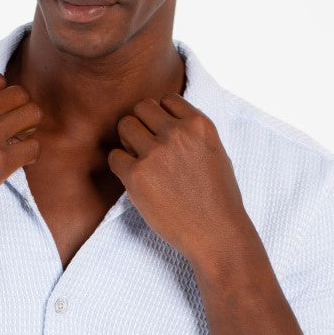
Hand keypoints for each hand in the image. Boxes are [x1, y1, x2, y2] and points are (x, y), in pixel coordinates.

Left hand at [107, 94, 245, 263]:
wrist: (216, 234)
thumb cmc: (218, 198)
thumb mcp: (216, 153)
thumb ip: (192, 133)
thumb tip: (166, 121)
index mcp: (199, 124)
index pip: (167, 100)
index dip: (162, 117)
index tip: (164, 137)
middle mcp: (177, 133)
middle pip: (141, 108)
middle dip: (142, 125)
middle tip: (148, 149)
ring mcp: (155, 153)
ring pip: (125, 125)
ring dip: (128, 142)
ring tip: (141, 163)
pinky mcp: (137, 175)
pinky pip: (114, 156)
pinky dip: (120, 166)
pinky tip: (135, 180)